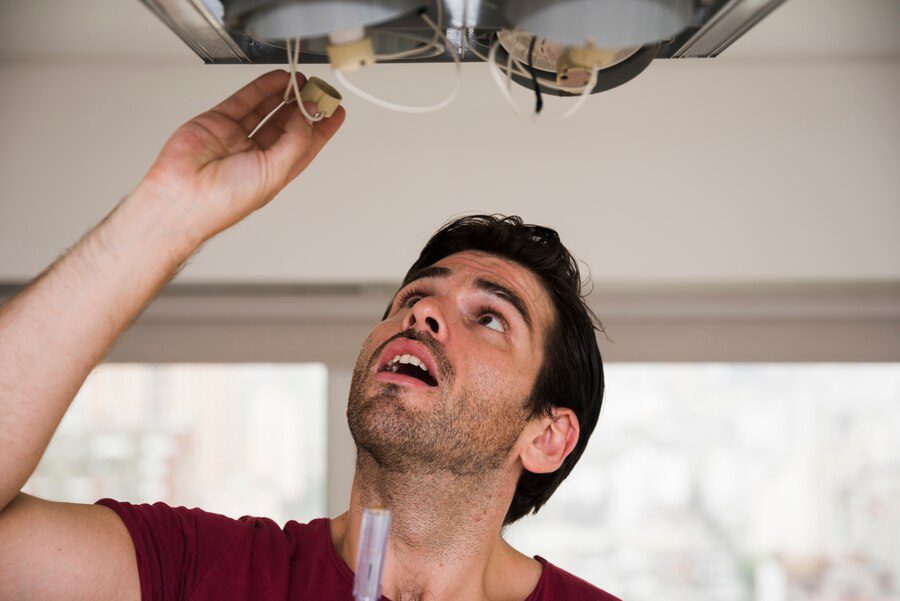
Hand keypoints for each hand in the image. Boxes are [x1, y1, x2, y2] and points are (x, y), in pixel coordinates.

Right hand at [139, 69, 345, 241]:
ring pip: (267, 109)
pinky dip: (263, 87)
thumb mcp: (274, 172)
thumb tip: (308, 116)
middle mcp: (257, 154)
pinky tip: (280, 79)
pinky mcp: (219, 122)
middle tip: (320, 90)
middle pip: (288, 124)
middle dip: (306, 107)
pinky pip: (245, 100)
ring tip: (303, 81)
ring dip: (286, 94)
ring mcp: (237, 137)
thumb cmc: (224, 201)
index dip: (322, 128)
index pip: (305, 146)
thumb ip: (295, 141)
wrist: (184, 196)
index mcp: (274, 172)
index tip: (336, 111)